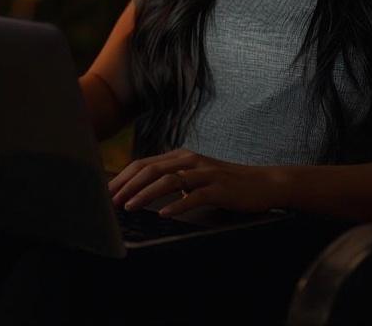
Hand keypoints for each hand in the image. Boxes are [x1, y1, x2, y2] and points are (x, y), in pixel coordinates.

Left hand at [107, 148, 283, 216]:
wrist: (264, 183)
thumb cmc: (227, 184)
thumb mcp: (196, 178)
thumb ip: (174, 180)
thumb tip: (143, 191)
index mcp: (182, 157)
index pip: (144, 164)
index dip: (123, 178)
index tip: (107, 193)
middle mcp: (191, 160)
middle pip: (151, 169)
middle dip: (127, 185)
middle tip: (111, 201)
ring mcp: (205, 173)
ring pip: (168, 180)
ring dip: (145, 194)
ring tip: (129, 207)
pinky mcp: (219, 188)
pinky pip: (194, 195)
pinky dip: (177, 205)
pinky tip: (164, 214)